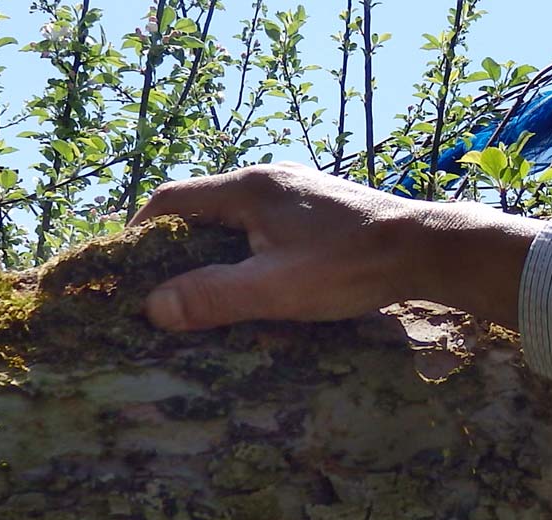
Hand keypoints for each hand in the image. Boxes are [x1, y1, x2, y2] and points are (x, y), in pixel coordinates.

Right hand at [130, 162, 540, 330]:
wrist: (425, 249)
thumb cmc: (349, 267)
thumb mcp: (274, 289)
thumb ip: (212, 296)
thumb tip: (153, 308)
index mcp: (249, 188)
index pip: (172, 200)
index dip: (140, 232)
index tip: (126, 267)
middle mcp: (270, 179)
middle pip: (202, 206)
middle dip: (175, 245)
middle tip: (160, 286)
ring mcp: (297, 190)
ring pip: (235, 216)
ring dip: (213, 248)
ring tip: (203, 288)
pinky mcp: (320, 208)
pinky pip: (264, 224)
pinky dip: (245, 248)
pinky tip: (256, 279)